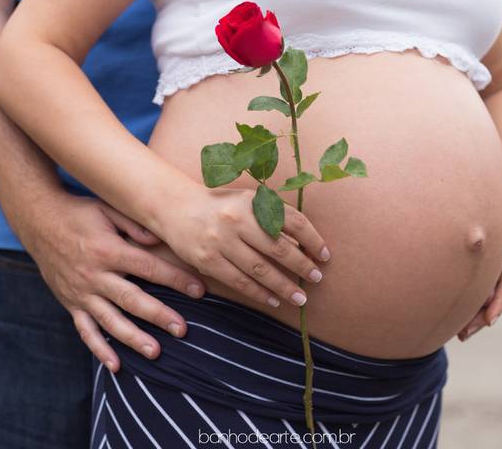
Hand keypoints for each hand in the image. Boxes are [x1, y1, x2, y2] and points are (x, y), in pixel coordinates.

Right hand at [17, 194, 205, 371]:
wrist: (37, 221)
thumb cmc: (79, 213)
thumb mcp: (107, 209)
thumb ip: (134, 224)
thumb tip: (159, 240)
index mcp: (108, 250)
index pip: (148, 267)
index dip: (175, 279)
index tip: (199, 290)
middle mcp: (94, 275)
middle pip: (132, 299)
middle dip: (159, 315)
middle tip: (182, 330)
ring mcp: (81, 292)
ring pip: (110, 320)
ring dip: (133, 338)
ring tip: (155, 353)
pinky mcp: (70, 303)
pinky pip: (85, 330)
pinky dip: (99, 349)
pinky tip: (116, 366)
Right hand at [157, 186, 329, 308]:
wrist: (176, 207)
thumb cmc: (221, 206)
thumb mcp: (248, 202)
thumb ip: (272, 218)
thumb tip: (304, 246)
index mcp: (253, 202)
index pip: (292, 221)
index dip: (313, 240)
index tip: (325, 256)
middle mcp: (237, 220)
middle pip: (279, 248)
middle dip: (302, 266)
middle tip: (317, 279)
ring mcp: (221, 241)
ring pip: (260, 269)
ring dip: (283, 286)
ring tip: (300, 298)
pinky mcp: (208, 260)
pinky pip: (239, 281)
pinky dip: (259, 293)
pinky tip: (273, 299)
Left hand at [458, 183, 501, 340]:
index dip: (498, 302)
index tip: (487, 319)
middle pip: (500, 297)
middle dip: (483, 317)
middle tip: (464, 334)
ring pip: (495, 296)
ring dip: (479, 314)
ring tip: (461, 333)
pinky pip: (491, 289)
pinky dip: (480, 302)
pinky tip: (464, 313)